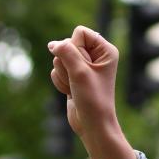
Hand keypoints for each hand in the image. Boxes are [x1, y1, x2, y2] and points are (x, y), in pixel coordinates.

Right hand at [48, 26, 135, 158]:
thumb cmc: (92, 99)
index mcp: (105, 50)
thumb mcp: (79, 72)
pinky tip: (70, 92)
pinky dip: (60, 82)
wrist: (92, 125)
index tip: (82, 67)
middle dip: (67, 63)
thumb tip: (52, 44)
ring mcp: (84, 67)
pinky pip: (57, 70)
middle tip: (78, 80)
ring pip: (59, 58)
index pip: (79, 32)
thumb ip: (66, 52)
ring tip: (75, 87)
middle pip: (67, 44)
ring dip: (63, 74)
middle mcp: (96, 56)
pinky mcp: (74, 77)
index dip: (74, 47)